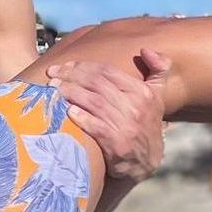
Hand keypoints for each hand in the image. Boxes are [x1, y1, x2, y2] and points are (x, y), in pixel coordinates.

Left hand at [47, 48, 171, 184]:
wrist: (146, 162)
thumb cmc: (146, 124)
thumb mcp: (158, 95)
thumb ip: (158, 70)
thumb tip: (145, 49)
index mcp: (143, 92)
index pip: (108, 71)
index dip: (83, 66)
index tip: (65, 65)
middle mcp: (136, 107)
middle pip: (97, 84)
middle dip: (71, 76)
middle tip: (52, 74)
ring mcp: (126, 126)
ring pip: (93, 102)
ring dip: (70, 92)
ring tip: (53, 88)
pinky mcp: (117, 145)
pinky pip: (95, 126)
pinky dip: (81, 117)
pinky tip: (67, 110)